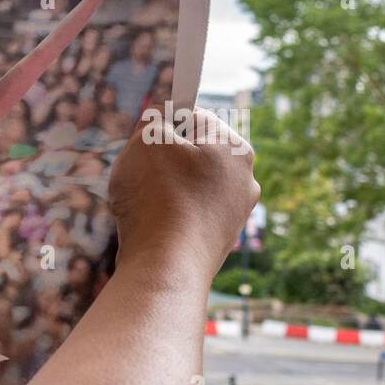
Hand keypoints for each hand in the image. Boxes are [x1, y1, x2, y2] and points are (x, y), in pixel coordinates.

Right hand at [109, 108, 258, 282]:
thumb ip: (154, 119)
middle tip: (140, 174)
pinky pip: (187, 217)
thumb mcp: (147, 139)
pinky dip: (169, 218)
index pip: (193, 117)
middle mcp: (244, 179)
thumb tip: (160, 119)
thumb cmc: (157, 198)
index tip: (143, 141)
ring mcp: (234, 213)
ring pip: (190, 187)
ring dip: (164, 190)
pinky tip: (152, 228)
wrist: (166, 266)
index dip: (162, 125)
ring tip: (143, 205)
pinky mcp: (218, 241)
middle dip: (164, 161)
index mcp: (235, 147)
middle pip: (193, 154)